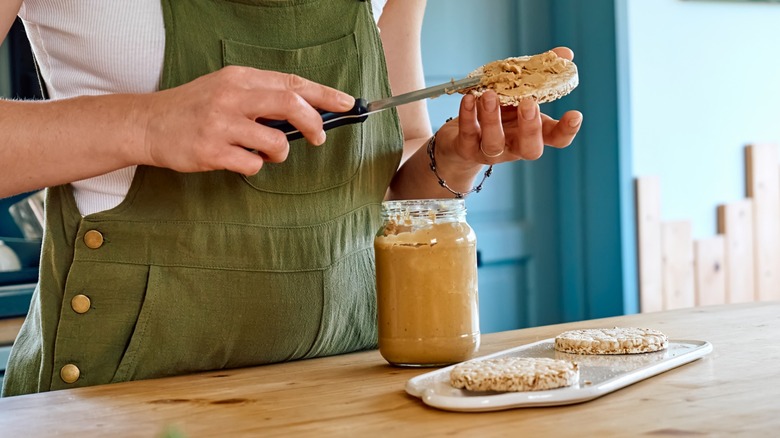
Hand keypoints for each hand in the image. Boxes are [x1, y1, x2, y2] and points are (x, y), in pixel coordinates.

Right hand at [137, 66, 354, 174]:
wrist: (147, 124)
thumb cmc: (193, 108)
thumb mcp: (225, 89)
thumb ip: (261, 96)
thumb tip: (305, 112)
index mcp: (239, 78)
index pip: (291, 82)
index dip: (324, 94)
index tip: (347, 103)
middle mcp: (231, 97)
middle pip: (290, 104)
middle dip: (314, 122)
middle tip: (319, 137)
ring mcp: (220, 124)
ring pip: (275, 141)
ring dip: (280, 152)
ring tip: (265, 151)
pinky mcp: (211, 151)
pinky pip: (252, 164)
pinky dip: (254, 166)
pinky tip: (239, 160)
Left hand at [433, 47, 582, 174]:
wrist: (460, 138)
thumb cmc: (497, 112)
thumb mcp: (518, 94)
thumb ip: (539, 75)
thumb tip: (564, 54)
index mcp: (533, 133)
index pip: (557, 139)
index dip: (567, 130)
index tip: (575, 114)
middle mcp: (515, 146)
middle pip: (530, 149)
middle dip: (530, 126)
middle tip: (528, 103)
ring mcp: (490, 151)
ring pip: (495, 143)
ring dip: (492, 119)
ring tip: (489, 94)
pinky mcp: (466, 149)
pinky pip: (468, 135)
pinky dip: (467, 116)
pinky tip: (468, 98)